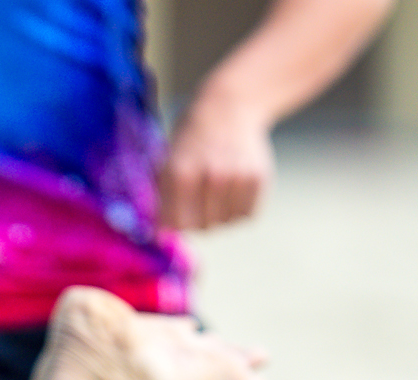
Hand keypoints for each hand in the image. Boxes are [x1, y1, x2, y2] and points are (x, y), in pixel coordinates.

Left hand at [156, 92, 274, 230]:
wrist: (229, 107)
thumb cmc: (192, 139)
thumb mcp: (167, 162)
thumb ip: (162, 199)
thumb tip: (158, 235)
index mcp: (181, 173)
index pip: (177, 224)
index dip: (176, 222)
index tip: (179, 212)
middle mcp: (211, 176)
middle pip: (202, 227)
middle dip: (197, 218)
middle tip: (199, 197)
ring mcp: (237, 177)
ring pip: (226, 223)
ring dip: (220, 214)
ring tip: (217, 189)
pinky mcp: (258, 178)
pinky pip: (247, 215)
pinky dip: (239, 209)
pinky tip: (233, 189)